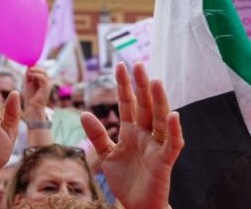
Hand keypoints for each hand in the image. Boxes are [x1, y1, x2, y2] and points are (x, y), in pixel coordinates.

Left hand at [23, 66, 50, 112]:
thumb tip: (28, 67)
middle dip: (36, 67)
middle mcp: (45, 81)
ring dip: (36, 70)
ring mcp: (47, 84)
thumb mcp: (27, 83)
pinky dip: (37, 75)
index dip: (35, 65)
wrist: (32, 107)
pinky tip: (31, 74)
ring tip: (29, 70)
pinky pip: (43, 78)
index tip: (27, 63)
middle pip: (43, 70)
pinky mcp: (46, 88)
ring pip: (44, 73)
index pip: (40, 69)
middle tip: (28, 67)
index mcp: (41, 80)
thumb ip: (28, 75)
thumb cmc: (30, 96)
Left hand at [81, 63, 183, 208]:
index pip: (128, 103)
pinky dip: (175, 131)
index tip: (119, 65)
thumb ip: (97, 135)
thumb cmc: (125, 179)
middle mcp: (145, 135)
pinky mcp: (164, 161)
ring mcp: (156, 146)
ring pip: (160, 119)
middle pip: (145, 105)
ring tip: (156, 81)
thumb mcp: (106, 154)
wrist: (137, 205)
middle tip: (138, 63)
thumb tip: (84, 113)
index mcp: (131, 131)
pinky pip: (172, 144)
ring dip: (159, 101)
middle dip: (141, 85)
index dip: (124, 85)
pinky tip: (174, 116)